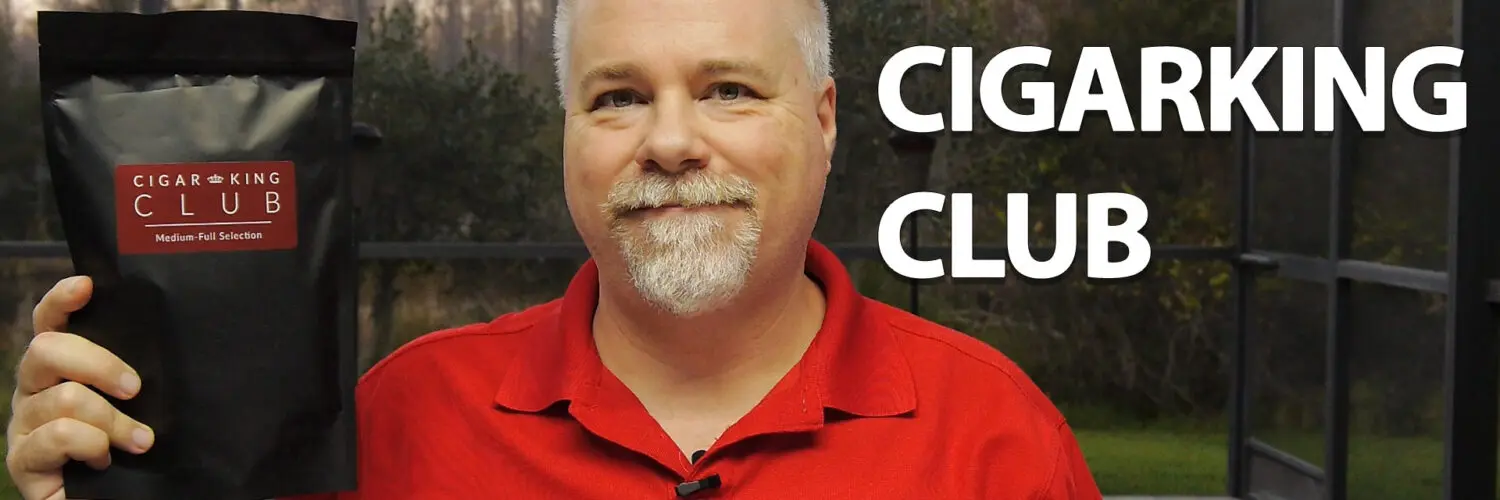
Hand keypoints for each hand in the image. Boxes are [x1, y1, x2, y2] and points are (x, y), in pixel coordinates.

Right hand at [6, 276, 154, 499]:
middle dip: (99, 363)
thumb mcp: (139, 406)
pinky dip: (92, 446)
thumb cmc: (130, 450)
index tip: (87, 286)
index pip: (50, 323)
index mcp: (59, 371)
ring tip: (139, 441)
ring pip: (63, 398)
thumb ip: (134, 377)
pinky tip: (104, 462)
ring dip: (112, 421)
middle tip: (136, 388)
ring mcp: (23, 425)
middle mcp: (33, 391)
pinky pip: (58, 436)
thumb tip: (167, 344)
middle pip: (46, 349)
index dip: (61, 300)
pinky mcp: (21, 461)